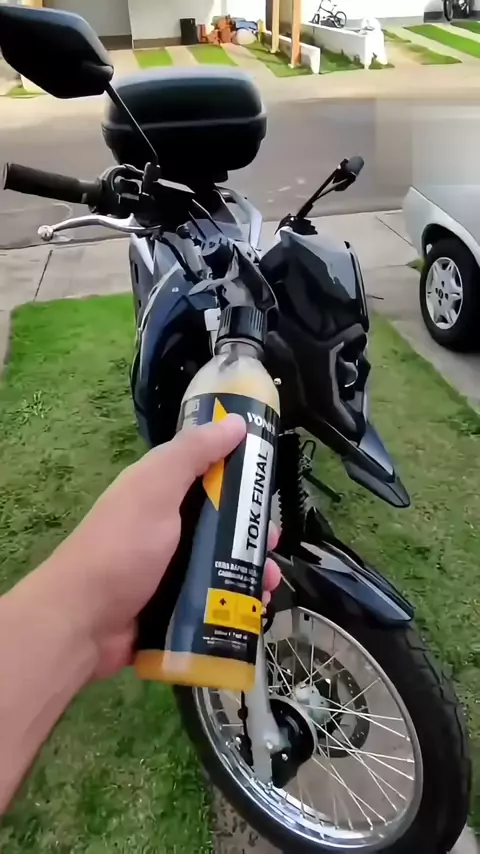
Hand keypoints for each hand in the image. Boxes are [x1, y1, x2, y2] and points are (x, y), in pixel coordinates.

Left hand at [48, 415, 280, 678]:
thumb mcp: (156, 488)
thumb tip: (235, 422)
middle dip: (253, 530)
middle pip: (223, 522)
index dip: (240, 475)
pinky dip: (238, 600)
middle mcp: (167, 528)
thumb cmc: (121, 547)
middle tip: (272, 542)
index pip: (208, 474)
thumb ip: (193, 452)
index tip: (269, 485)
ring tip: (269, 582)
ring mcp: (172, 570)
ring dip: (251, 569)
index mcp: (160, 492)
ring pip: (224, 562)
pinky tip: (258, 607)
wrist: (83, 623)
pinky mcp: (177, 606)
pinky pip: (216, 598)